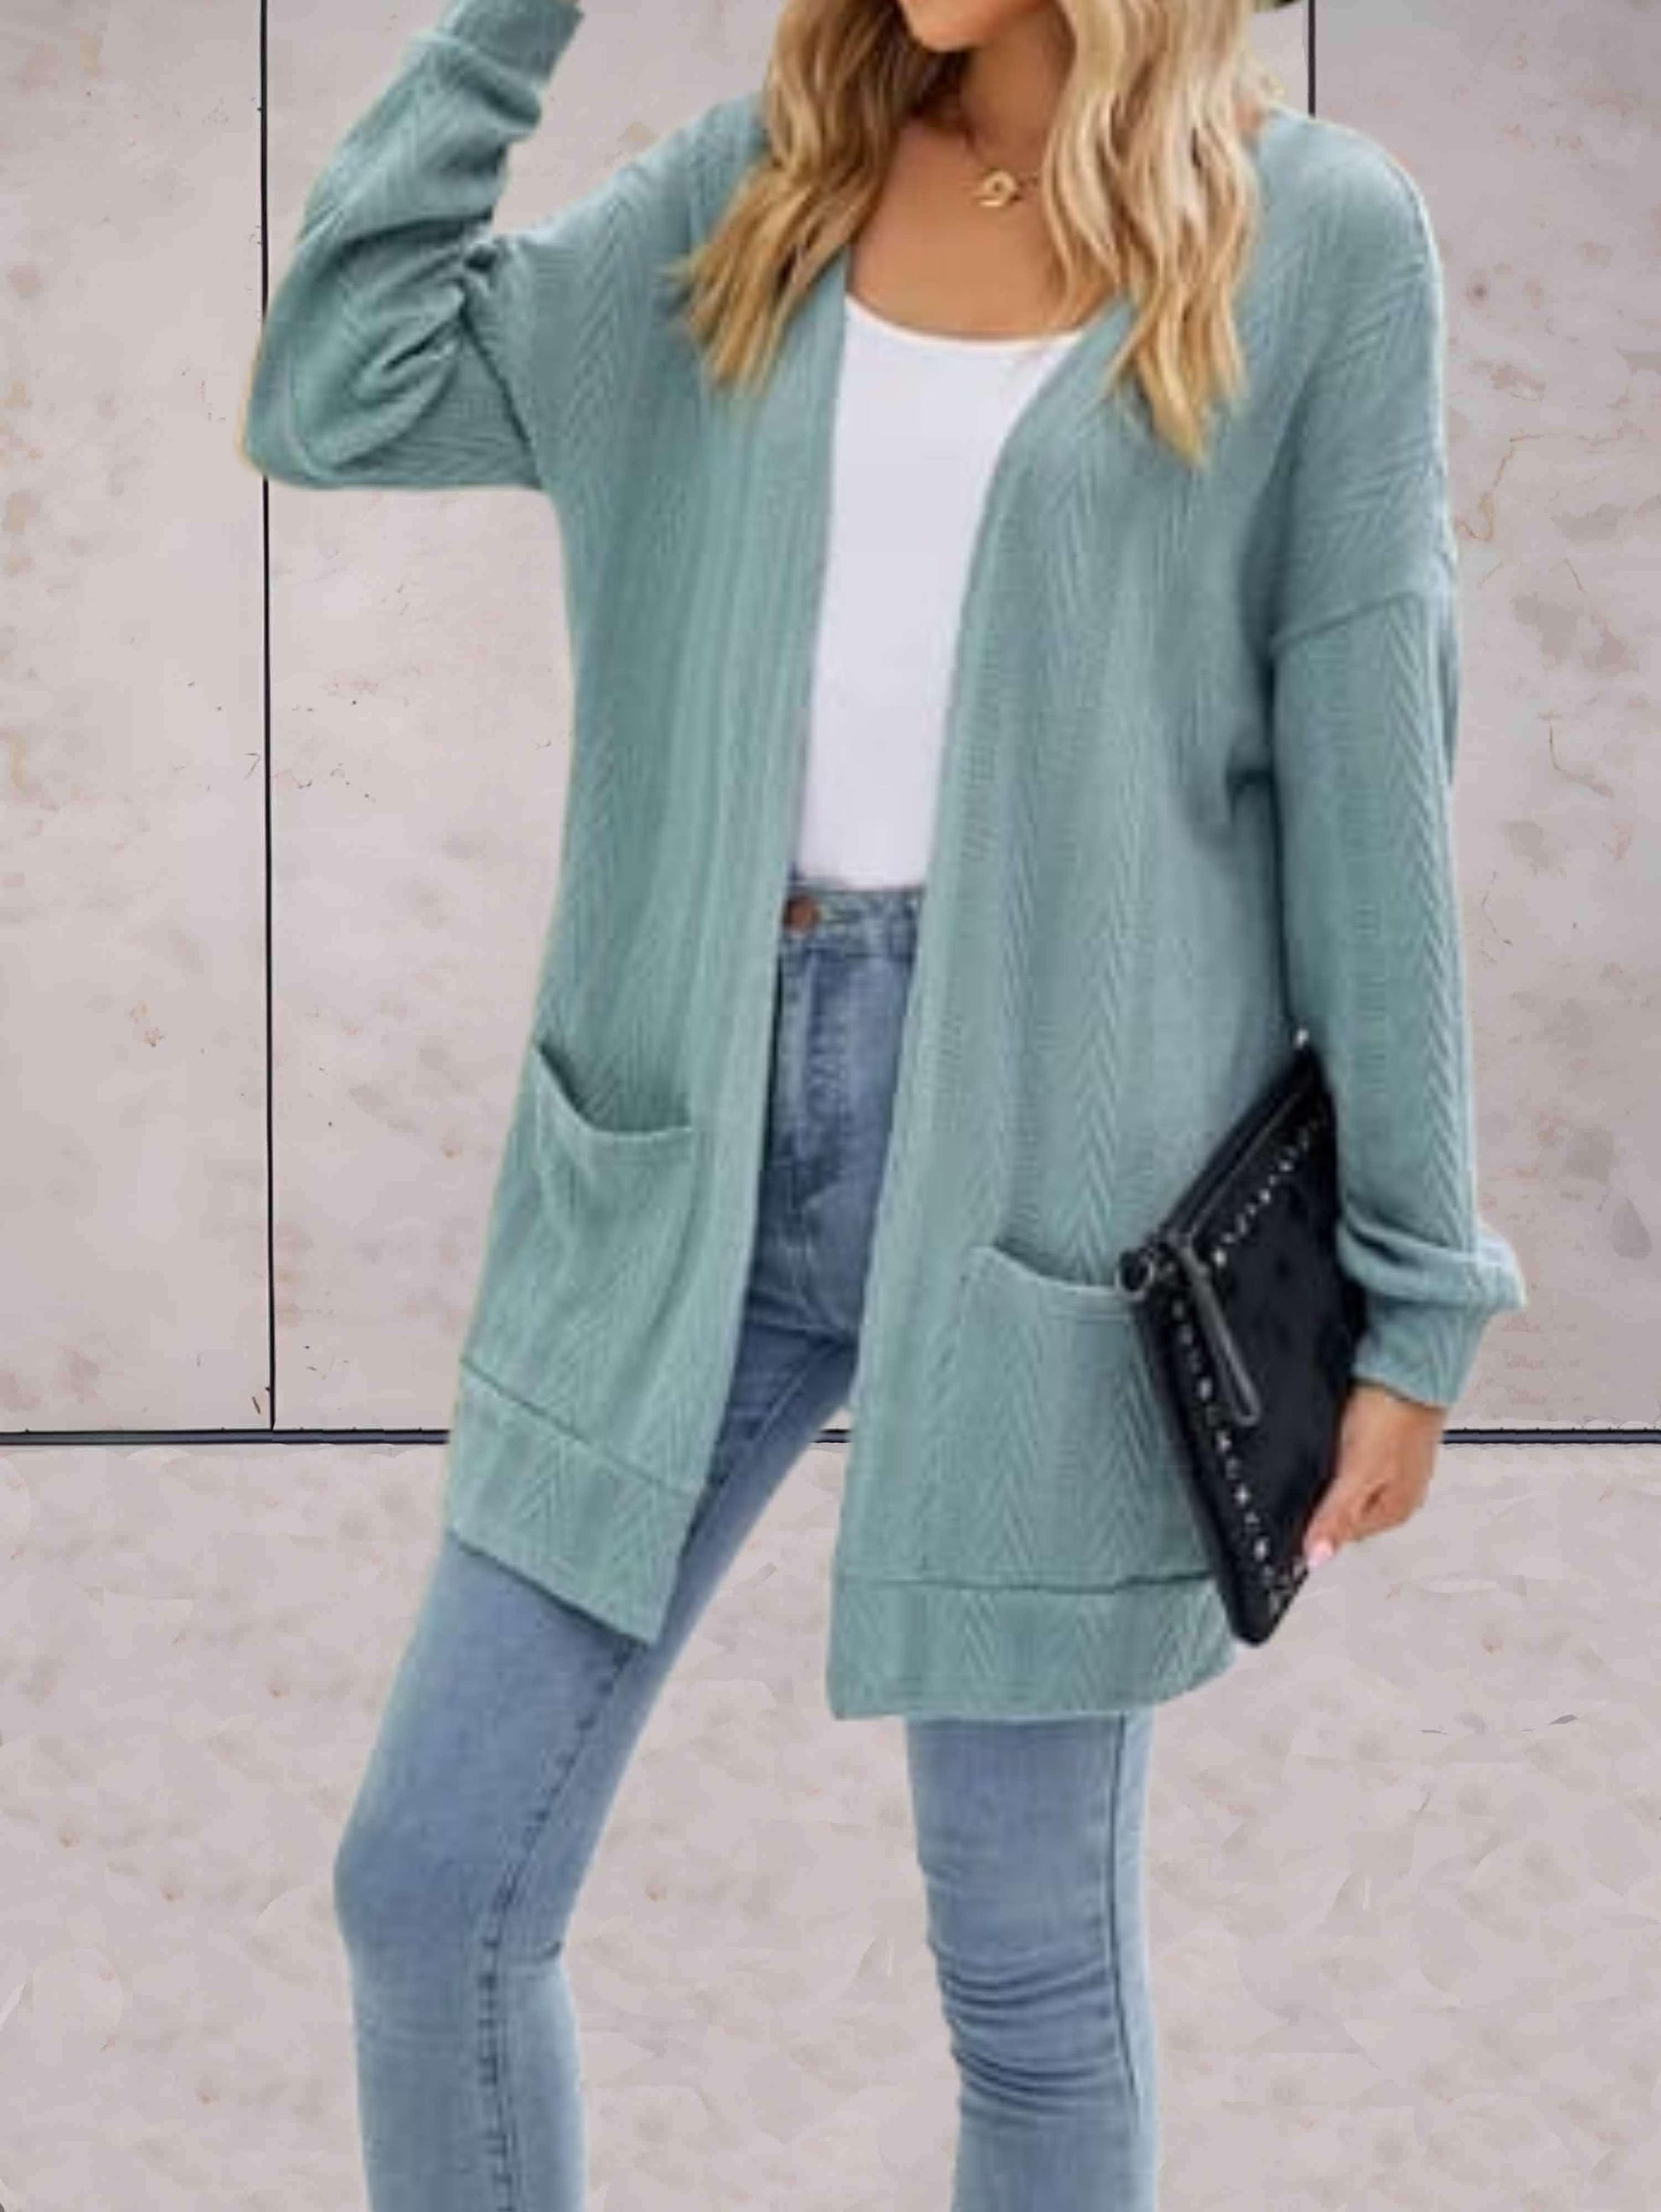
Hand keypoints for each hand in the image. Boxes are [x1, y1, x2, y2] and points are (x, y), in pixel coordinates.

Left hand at [1300, 1377, 1447, 1568]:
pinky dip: (1343, 1450)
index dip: (1316, 1522)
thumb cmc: (1395, 1415)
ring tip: (1323, 1450)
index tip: (1295, 1507)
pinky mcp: (1389, 1440)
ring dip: (1334, 1472)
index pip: (1344, 1536)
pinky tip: (1338, 1436)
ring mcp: (1395, 1466)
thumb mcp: (1357, 1471)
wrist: (1411, 1364)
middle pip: (1347, 1510)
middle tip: (1309, 1471)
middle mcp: (1399, 1493)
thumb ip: (1336, 1515)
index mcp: (1395, 1510)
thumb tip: (1317, 1558)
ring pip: (1351, 1483)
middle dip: (1325, 1496)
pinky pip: (1357, 1456)